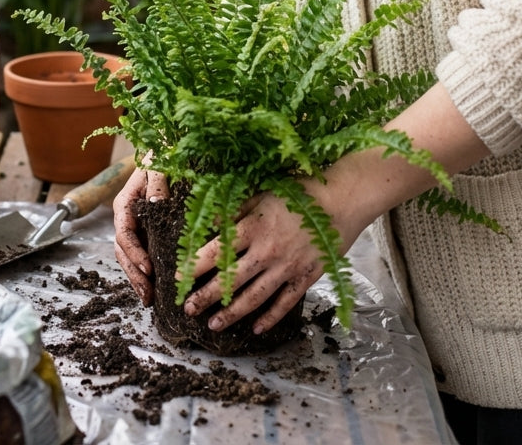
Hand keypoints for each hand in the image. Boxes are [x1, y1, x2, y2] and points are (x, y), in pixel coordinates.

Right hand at [113, 157, 168, 305]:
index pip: (124, 234)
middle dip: (134, 275)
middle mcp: (127, 217)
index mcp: (124, 204)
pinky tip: (156, 287)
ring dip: (137, 278)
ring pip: (130, 256)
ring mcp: (137, 225)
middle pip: (123, 251)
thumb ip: (156, 181)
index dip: (135, 254)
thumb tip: (155, 203)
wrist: (167, 147)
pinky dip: (146, 271)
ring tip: (150, 299)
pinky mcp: (148, 229)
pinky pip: (143, 253)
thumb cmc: (162, 153)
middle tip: (148, 295)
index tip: (149, 269)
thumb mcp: (159, 163)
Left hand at [182, 185, 356, 334]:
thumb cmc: (299, 192)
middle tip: (188, 309)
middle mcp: (267, 251)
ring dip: (232, 313)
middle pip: (231, 279)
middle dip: (206, 296)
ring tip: (213, 325)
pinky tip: (256, 329)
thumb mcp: (262, 194)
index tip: (179, 278)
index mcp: (253, 227)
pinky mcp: (306, 277)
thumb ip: (236, 210)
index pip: (217, 251)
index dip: (195, 266)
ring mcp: (287, 267)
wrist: (341, 201)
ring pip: (254, 297)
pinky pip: (285, 303)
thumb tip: (209, 222)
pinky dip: (270, 317)